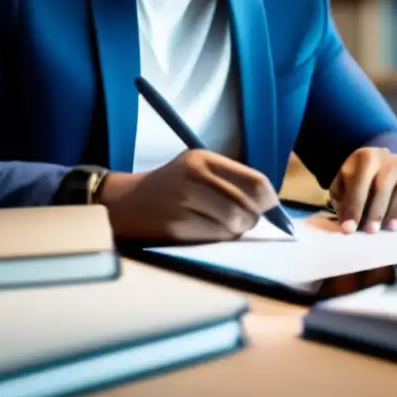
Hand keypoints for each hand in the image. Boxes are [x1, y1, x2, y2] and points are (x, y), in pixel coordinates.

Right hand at [95, 149, 279, 242]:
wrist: (126, 202)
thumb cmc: (171, 185)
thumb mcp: (196, 167)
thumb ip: (230, 178)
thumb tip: (269, 202)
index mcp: (203, 159)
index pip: (255, 181)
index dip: (269, 199)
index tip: (269, 207)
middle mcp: (194, 177)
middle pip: (246, 206)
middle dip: (253, 218)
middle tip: (247, 220)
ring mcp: (184, 203)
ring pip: (233, 224)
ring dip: (237, 230)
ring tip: (228, 226)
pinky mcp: (176, 227)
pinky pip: (215, 237)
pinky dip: (221, 238)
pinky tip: (211, 232)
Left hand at [328, 147, 396, 233]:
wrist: (389, 163)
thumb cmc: (361, 177)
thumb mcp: (346, 180)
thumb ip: (341, 197)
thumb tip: (345, 219)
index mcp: (365, 158)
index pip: (358, 184)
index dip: (353, 208)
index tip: (348, 229)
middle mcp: (386, 160)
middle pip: (381, 188)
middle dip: (374, 213)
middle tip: (368, 232)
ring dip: (390, 216)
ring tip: (382, 231)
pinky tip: (393, 224)